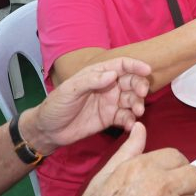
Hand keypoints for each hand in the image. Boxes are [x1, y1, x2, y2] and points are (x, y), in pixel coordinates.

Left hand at [20, 57, 150, 153]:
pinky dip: (131, 120)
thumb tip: (113, 74)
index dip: (135, 65)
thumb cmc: (55, 105)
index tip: (147, 70)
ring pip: (131, 99)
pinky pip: (125, 117)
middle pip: (131, 81)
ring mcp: (110, 102)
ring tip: (137, 113)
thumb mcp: (70, 90)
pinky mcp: (110, 118)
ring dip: (137, 104)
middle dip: (140, 86)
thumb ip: (91, 81)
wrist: (48, 131)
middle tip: (141, 95)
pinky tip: (130, 125)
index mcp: (98, 74)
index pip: (121, 65)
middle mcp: (107, 86)